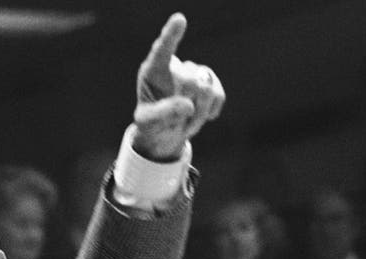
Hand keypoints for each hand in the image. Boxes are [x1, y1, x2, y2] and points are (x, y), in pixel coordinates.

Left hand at [133, 13, 224, 160]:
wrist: (165, 131)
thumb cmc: (151, 123)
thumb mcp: (147, 122)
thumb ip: (162, 113)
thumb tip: (188, 106)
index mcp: (153, 70)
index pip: (162, 50)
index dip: (171, 35)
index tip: (179, 20)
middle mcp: (175, 67)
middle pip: (190, 81)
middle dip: (186, 107)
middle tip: (174, 123)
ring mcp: (194, 72)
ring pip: (206, 89)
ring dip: (197, 113)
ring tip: (184, 123)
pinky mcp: (211, 82)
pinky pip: (218, 95)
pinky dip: (210, 112)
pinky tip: (198, 116)